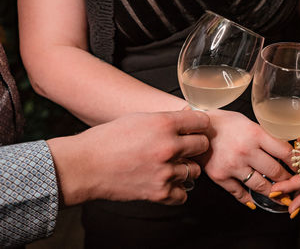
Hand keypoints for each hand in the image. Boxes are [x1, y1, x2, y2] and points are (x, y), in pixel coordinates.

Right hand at [47, 110, 209, 205]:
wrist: (85, 166)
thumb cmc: (107, 139)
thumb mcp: (138, 119)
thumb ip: (164, 121)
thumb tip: (185, 123)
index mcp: (163, 123)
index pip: (201, 120)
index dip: (199, 123)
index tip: (197, 127)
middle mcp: (169, 146)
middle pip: (202, 145)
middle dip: (195, 145)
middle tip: (185, 147)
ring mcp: (166, 171)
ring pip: (194, 170)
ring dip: (185, 168)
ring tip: (170, 166)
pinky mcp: (160, 192)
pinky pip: (183, 193)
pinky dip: (176, 189)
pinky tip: (166, 182)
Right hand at [194, 109, 293, 207]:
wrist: (194, 129)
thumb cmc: (223, 123)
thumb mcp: (247, 122)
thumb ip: (264, 136)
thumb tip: (284, 151)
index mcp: (255, 134)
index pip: (285, 152)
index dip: (296, 163)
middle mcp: (246, 151)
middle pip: (276, 172)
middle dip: (288, 180)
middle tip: (293, 185)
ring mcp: (232, 165)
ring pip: (261, 187)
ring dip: (273, 193)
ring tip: (280, 197)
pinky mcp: (220, 176)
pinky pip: (239, 193)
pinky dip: (249, 200)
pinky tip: (254, 202)